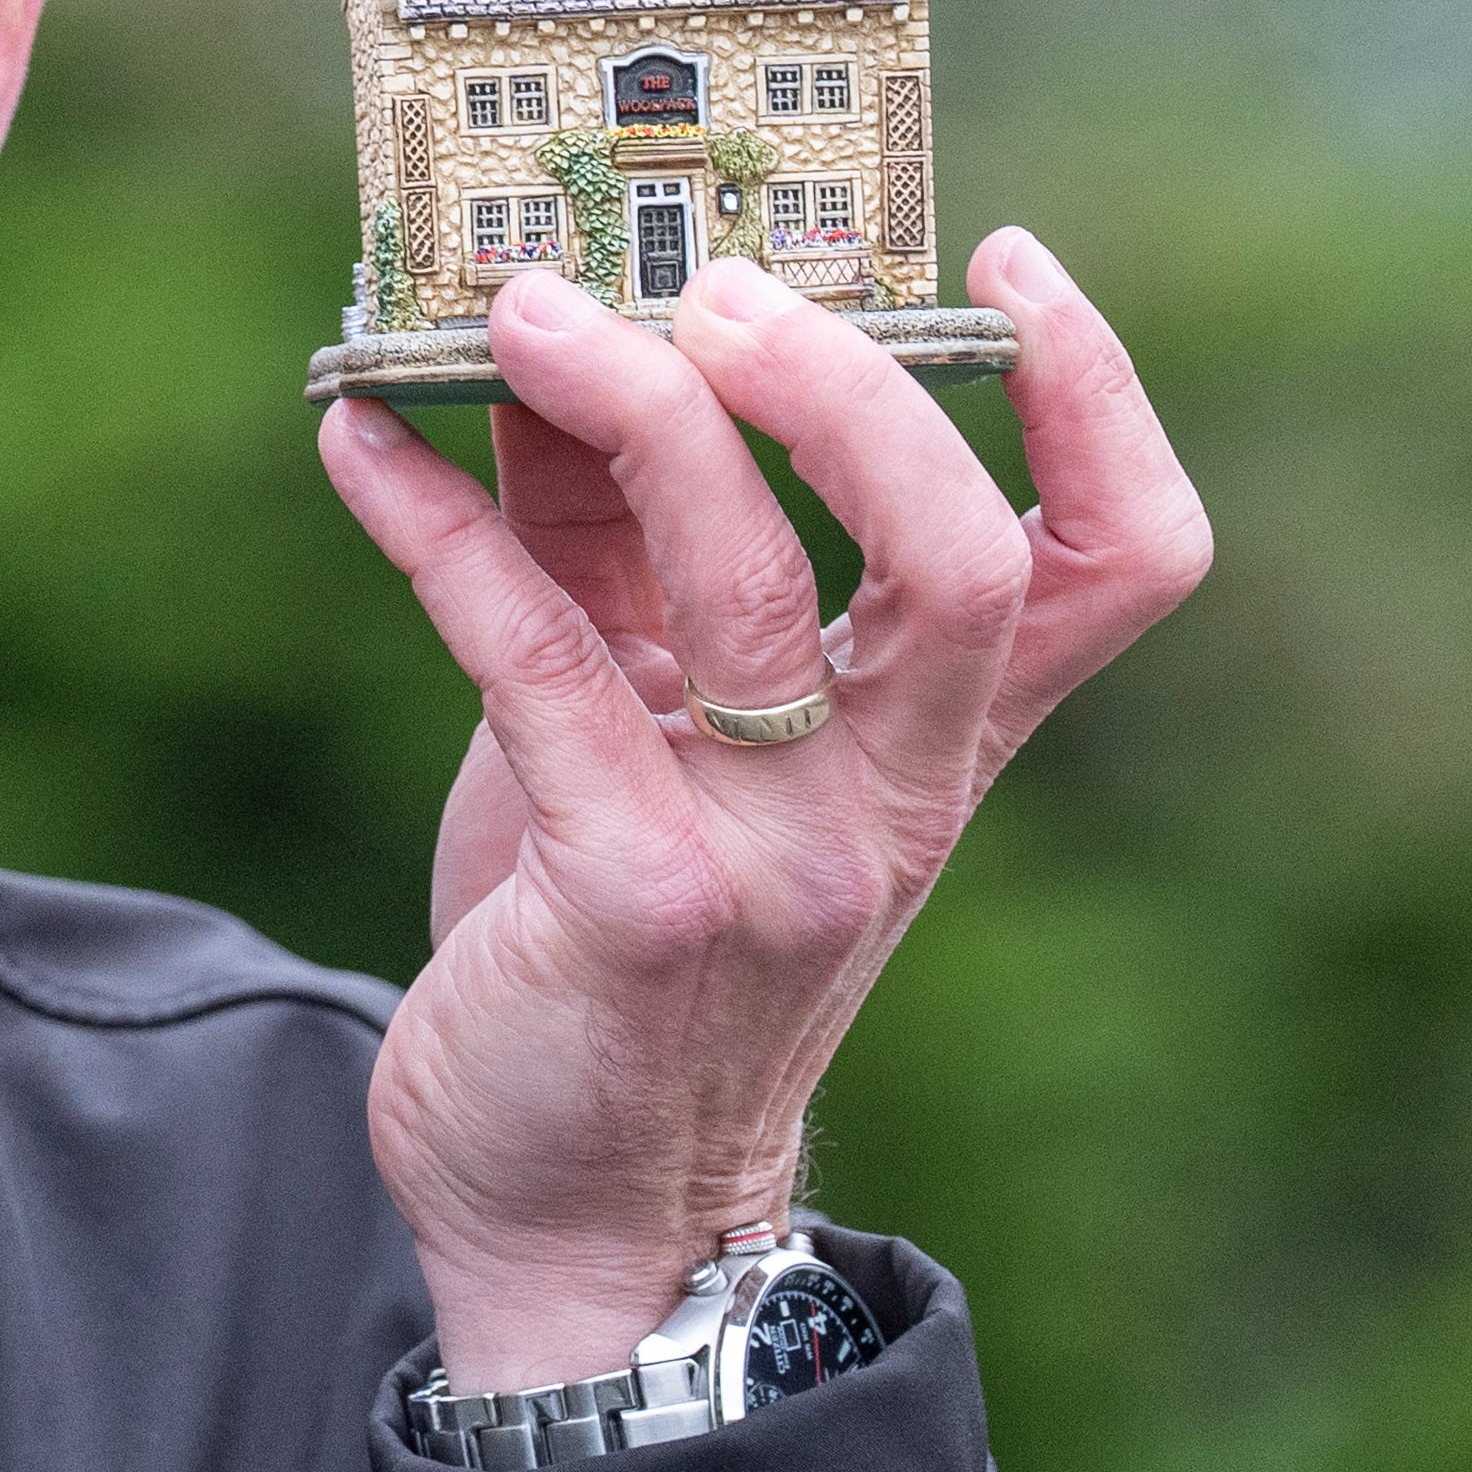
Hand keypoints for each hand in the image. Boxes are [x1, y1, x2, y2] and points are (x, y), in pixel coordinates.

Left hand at [317, 235, 1208, 1392]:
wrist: (567, 1206)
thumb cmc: (615, 944)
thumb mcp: (656, 733)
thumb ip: (630, 554)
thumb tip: (558, 347)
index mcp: (934, 746)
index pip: (1116, 562)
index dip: (1092, 401)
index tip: (1000, 264)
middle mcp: (888, 797)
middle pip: (957, 554)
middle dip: (836, 389)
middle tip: (706, 289)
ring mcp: (773, 853)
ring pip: (751, 588)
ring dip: (627, 416)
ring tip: (509, 310)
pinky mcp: (634, 895)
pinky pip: (537, 659)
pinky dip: (437, 527)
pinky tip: (355, 445)